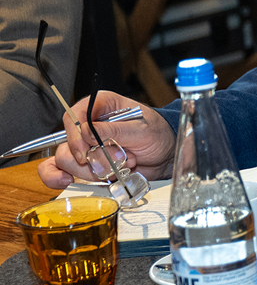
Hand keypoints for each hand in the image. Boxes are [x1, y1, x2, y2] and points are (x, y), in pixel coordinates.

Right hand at [37, 91, 174, 188]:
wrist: (166, 156)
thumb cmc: (158, 135)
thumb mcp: (142, 130)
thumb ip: (114, 131)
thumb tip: (87, 132)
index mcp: (101, 106)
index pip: (73, 117)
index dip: (76, 135)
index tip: (86, 150)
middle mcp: (89, 125)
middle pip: (68, 142)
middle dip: (92, 157)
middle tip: (119, 158)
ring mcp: (86, 145)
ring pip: (66, 160)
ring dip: (95, 169)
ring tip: (121, 165)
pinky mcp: (87, 163)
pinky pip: (62, 170)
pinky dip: (68, 177)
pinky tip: (78, 178)